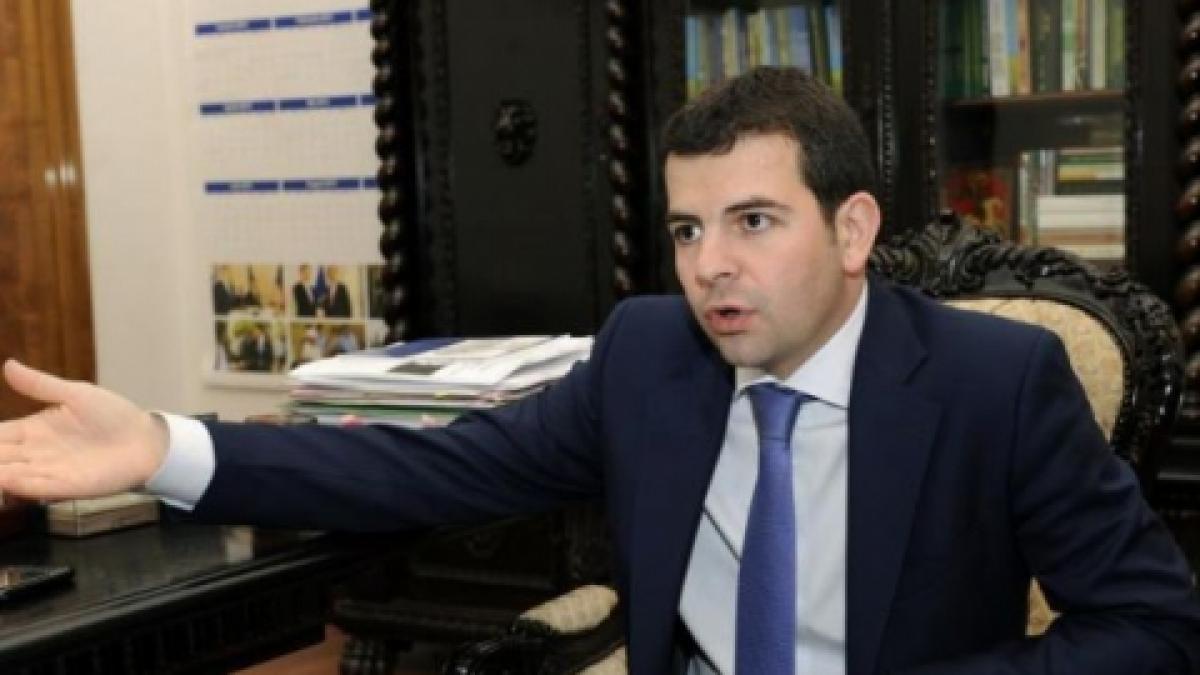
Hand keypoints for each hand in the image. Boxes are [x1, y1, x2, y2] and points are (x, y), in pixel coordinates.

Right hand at [0, 360, 167, 500]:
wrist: (146, 440)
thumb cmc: (113, 417)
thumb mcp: (75, 395)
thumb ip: (40, 385)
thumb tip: (8, 365)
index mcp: (32, 431)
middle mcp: (34, 454)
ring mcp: (48, 472)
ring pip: (9, 476)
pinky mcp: (67, 487)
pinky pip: (38, 488)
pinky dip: (20, 485)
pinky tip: (6, 480)